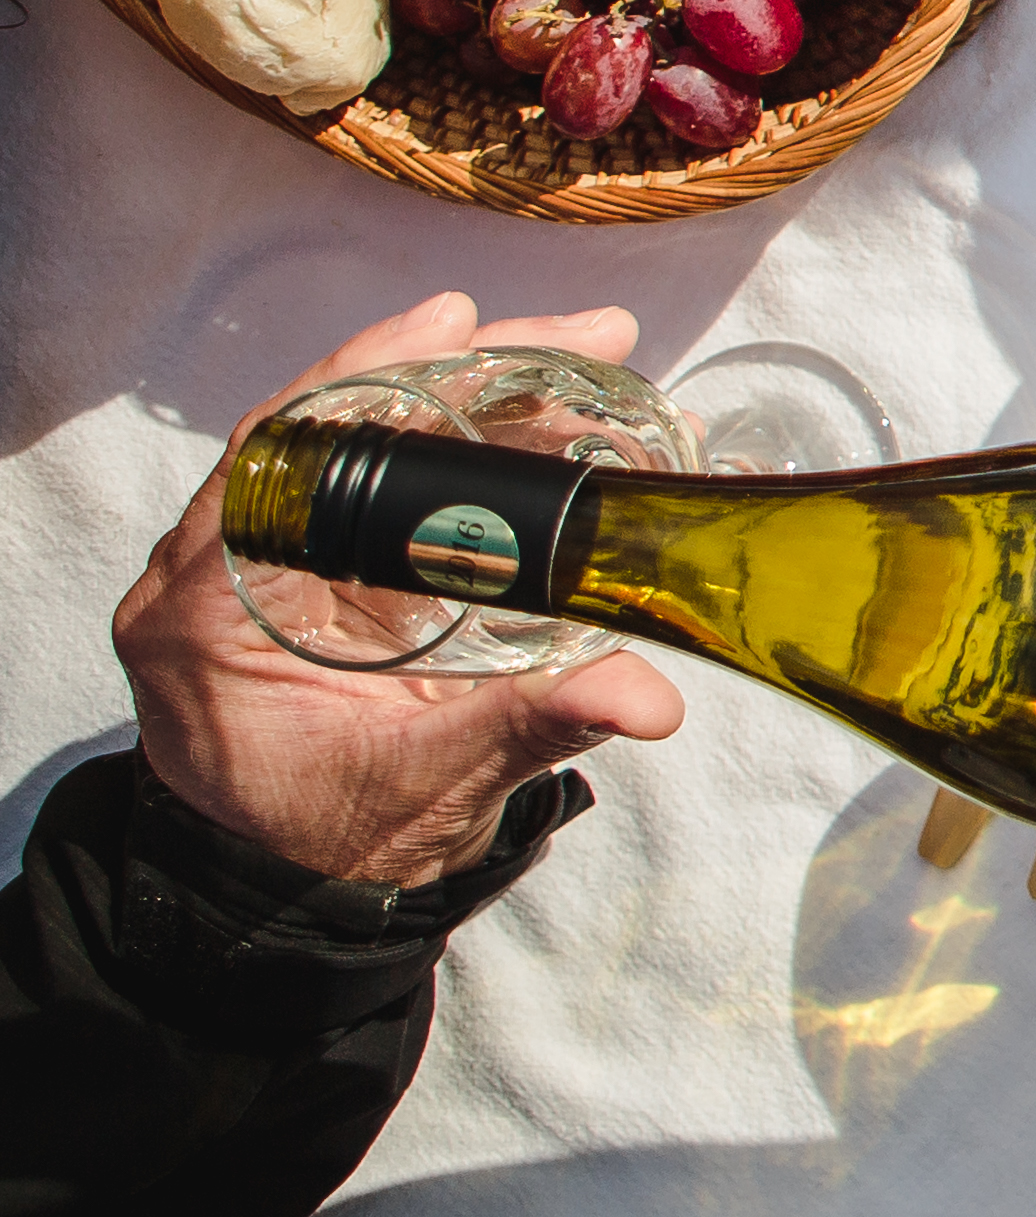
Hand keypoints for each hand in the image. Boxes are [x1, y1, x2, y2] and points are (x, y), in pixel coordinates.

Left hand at [119, 295, 689, 887]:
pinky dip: (471, 446)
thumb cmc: (326, 843)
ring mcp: (271, 567)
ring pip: (368, 442)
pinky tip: (553, 422)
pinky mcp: (323, 575)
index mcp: (207, 611)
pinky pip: (390, 481)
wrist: (291, 893)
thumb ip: (533, 726)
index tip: (457, 323)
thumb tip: (647, 698)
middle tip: (590, 337)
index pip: (278, 452)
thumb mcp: (428, 785)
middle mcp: (219, 571)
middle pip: (336, 425)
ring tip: (595, 367)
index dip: (369, 373)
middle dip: (466, 369)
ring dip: (482, 398)